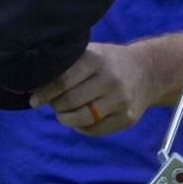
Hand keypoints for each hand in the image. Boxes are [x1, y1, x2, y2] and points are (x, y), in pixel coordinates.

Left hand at [29, 42, 167, 136]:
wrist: (149, 71)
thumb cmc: (110, 62)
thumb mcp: (92, 53)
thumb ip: (68, 64)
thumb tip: (35, 80)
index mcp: (97, 60)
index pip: (64, 80)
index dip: (45, 92)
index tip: (34, 100)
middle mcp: (110, 80)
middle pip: (71, 102)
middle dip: (56, 106)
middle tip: (53, 104)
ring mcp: (120, 100)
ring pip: (82, 119)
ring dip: (66, 119)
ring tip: (64, 114)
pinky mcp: (127, 118)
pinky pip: (95, 130)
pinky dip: (82, 128)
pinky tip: (80, 120)